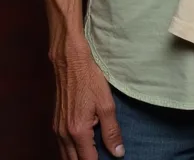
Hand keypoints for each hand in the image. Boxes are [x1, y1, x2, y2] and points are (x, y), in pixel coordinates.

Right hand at [52, 41, 122, 158]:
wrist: (70, 62)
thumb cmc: (90, 79)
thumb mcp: (106, 104)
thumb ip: (112, 131)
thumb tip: (118, 153)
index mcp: (78, 132)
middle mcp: (64, 134)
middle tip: (102, 158)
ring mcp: (58, 129)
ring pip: (66, 156)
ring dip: (78, 158)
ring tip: (94, 153)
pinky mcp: (55, 123)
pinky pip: (62, 146)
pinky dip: (71, 151)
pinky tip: (82, 146)